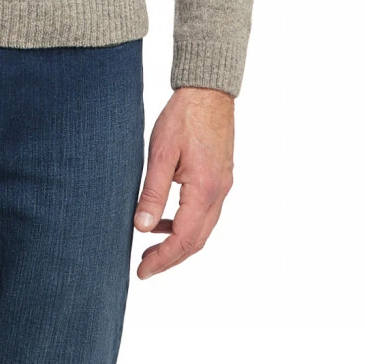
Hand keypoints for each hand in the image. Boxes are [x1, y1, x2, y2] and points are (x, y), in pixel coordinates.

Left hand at [132, 85, 234, 278]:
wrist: (209, 91)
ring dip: (178, 241)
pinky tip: (165, 218)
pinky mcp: (220, 177)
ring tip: (149, 245)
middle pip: (196, 241)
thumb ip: (153, 192)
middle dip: (170, 258)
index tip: (142, 272)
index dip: (163, 260)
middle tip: (144, 267)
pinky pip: (205, 212)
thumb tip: (142, 228)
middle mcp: (218, 193)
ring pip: (202, 228)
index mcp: (204, 190)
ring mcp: (222, 186)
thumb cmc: (184, 117)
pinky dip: (186, 223)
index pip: (184, 239)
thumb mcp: (161, 153)